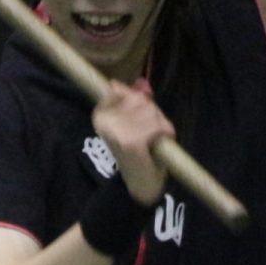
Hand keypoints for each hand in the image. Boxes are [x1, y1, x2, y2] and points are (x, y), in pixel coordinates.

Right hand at [94, 79, 174, 204]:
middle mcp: (104, 122)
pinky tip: (162, 140)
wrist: (140, 181)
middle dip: (152, 113)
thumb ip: (136, 99)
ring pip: (151, 111)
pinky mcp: (131, 143)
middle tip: (151, 130)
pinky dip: (166, 131)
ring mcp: (117, 132)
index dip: (137, 100)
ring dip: (160, 123)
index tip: (139, 116)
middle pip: (139, 99)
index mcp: (99, 115)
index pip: (121, 90)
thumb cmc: (138, 148)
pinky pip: (157, 125)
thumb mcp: (134, 120)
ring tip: (156, 137)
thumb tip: (142, 82)